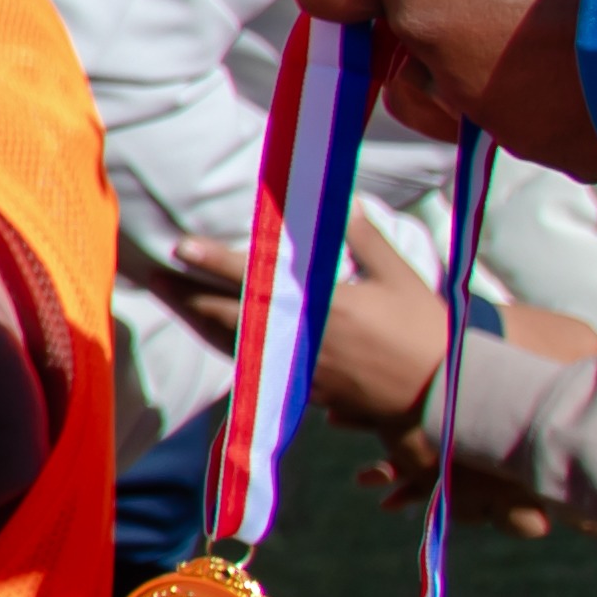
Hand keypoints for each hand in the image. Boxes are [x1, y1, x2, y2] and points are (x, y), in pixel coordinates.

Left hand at [161, 227, 504, 437]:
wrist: (445, 392)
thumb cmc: (428, 331)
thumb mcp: (400, 277)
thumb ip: (367, 241)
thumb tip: (350, 204)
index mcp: (321, 305)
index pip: (255, 279)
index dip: (214, 260)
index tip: (180, 246)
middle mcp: (299, 338)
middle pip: (225, 314)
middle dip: (185, 293)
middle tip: (151, 275)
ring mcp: (298, 368)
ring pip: (232, 344)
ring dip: (196, 320)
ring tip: (169, 298)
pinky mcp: (303, 390)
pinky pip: (253, 366)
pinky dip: (225, 346)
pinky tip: (208, 332)